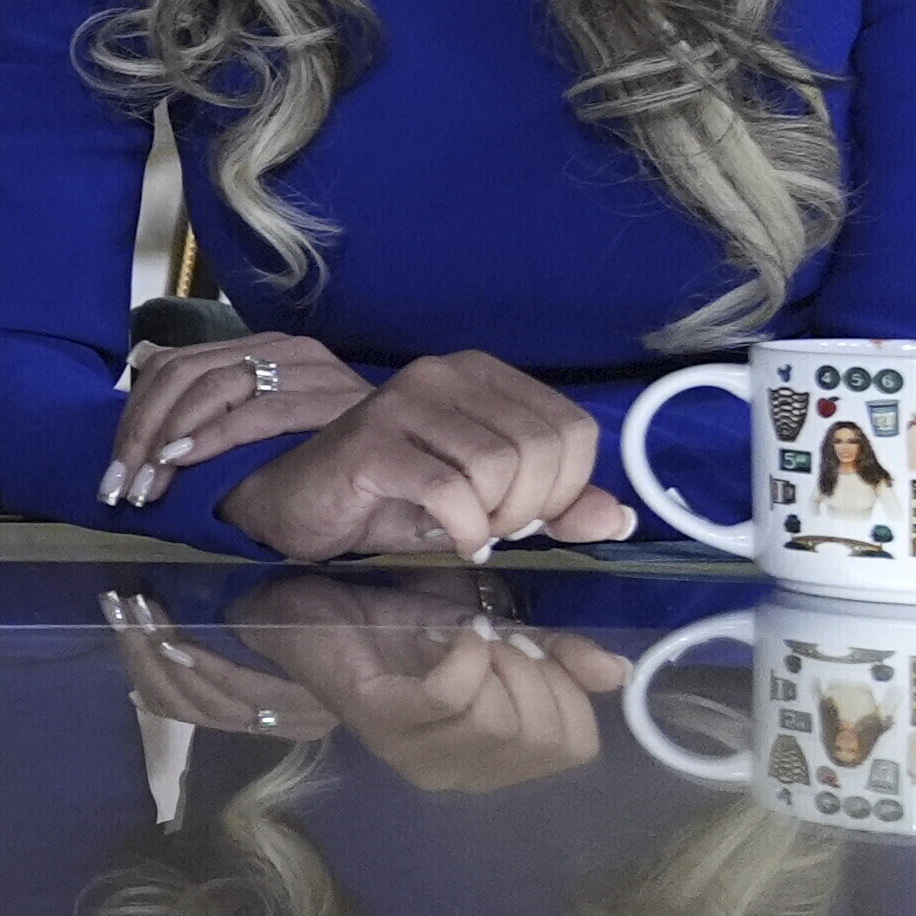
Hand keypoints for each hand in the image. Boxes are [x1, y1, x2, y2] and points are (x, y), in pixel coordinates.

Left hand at [103, 331, 369, 505]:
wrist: (395, 489)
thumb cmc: (313, 464)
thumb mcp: (245, 430)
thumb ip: (200, 398)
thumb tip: (143, 355)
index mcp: (262, 349)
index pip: (173, 365)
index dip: (133, 416)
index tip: (115, 469)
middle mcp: (289, 349)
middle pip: (186, 374)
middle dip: (142, 433)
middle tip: (120, 487)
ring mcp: (317, 369)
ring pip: (217, 385)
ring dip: (170, 439)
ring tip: (146, 484)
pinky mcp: (339, 398)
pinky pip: (263, 409)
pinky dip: (216, 436)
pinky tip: (184, 461)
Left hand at [206, 574, 625, 791]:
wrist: (312, 612)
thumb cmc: (403, 630)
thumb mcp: (497, 639)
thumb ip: (556, 659)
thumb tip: (617, 674)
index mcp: (490, 762)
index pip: (574, 747)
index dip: (570, 691)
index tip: (537, 649)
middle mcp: (456, 772)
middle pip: (545, 738)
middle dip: (538, 674)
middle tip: (502, 640)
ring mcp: (417, 754)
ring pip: (502, 721)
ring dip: (500, 662)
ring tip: (472, 636)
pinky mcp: (382, 720)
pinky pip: (451, 698)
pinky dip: (466, 658)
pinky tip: (456, 633)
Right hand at [212, 350, 635, 563]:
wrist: (297, 503)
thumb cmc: (393, 497)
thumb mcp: (487, 502)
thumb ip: (554, 505)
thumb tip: (617, 518)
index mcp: (479, 374)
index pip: (572, 426)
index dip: (569, 485)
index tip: (532, 514)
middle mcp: (443, 374)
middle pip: (541, 446)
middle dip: (533, 507)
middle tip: (498, 529)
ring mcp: (403, 403)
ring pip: (501, 467)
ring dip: (497, 520)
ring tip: (470, 531)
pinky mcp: (372, 443)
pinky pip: (452, 492)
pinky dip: (466, 530)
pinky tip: (453, 540)